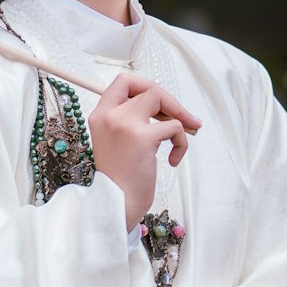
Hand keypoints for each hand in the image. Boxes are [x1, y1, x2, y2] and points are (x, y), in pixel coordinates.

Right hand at [88, 72, 201, 230]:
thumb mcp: (117, 143)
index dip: (144, 85)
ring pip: (159, 98)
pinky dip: (181, 142)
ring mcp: (125, 124)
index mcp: (100, 115)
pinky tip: (173, 160)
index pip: (122, 82)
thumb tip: (166, 108)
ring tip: (185, 135)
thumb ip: (131, 122)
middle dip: (170, 102)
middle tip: (186, 119)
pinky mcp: (143, 138)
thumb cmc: (119, 179)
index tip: (159, 102)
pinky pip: (174, 126)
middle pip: (146, 88)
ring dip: (179, 117)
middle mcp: (110, 115)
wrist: (116, 204)